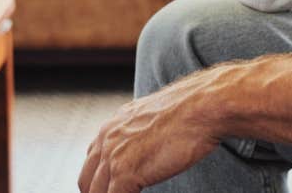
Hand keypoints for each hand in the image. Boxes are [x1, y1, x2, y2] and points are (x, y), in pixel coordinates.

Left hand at [77, 67, 224, 192]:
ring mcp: (114, 156)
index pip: (92, 163)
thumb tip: (142, 152)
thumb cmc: (191, 111)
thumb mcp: (155, 118)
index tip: (112, 189)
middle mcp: (108, 138)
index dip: (100, 182)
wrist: (204, 106)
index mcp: (114, 125)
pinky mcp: (124, 173)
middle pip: (87, 183)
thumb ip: (138, 135)